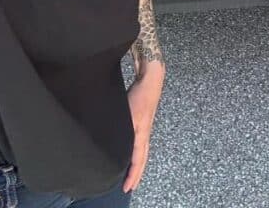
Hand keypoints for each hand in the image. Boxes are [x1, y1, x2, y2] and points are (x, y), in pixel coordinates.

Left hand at [122, 68, 163, 192]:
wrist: (151, 80)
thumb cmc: (140, 95)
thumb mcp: (128, 114)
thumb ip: (125, 130)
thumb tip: (117, 147)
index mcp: (141, 134)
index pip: (137, 160)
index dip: (132, 175)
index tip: (127, 188)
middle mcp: (145, 134)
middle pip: (142, 159)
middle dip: (137, 174)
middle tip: (130, 187)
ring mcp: (145, 128)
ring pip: (143, 152)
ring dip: (138, 165)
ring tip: (133, 174)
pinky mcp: (143, 121)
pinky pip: (141, 144)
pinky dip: (138, 153)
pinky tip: (132, 152)